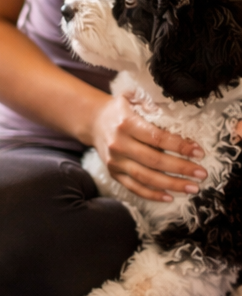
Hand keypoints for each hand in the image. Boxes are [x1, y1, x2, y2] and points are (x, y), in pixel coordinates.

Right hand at [91, 92, 206, 202]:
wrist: (92, 121)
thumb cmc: (119, 109)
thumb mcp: (132, 98)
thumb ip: (152, 105)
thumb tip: (178, 118)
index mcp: (126, 124)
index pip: (157, 138)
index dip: (179, 146)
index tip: (199, 152)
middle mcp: (119, 144)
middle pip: (154, 161)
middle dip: (181, 169)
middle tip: (201, 174)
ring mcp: (115, 161)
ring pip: (146, 177)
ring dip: (171, 184)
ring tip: (192, 188)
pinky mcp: (113, 173)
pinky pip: (134, 187)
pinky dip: (152, 194)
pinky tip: (169, 197)